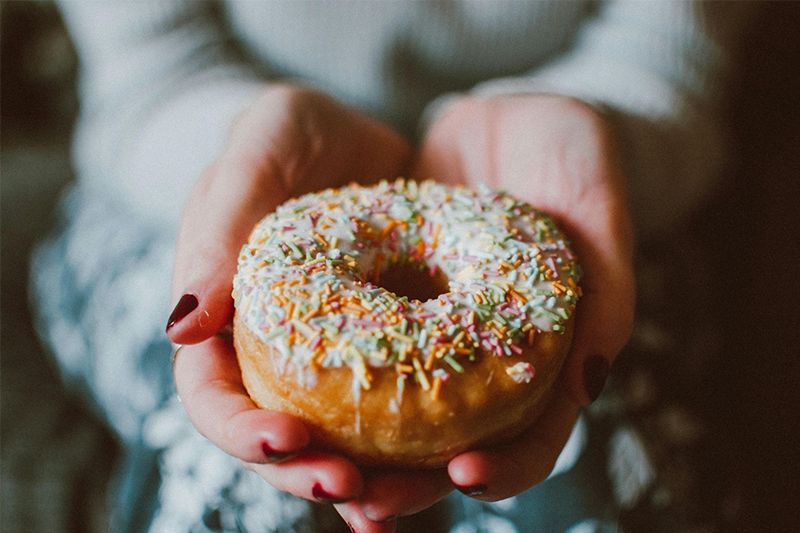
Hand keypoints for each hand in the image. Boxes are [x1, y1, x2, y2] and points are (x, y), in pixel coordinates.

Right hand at [166, 85, 410, 520]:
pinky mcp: (390, 354)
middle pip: (276, 436)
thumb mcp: (258, 153)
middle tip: (351, 485)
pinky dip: (414, 448)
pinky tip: (447, 467)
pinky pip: (399, 412)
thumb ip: (219, 227)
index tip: (285, 437)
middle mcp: (276, 352)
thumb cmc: (293, 134)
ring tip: (394, 503)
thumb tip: (179, 328)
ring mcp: (334, 361)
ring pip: (337, 440)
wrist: (358, 135)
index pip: (210, 394)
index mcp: (226, 318)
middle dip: (304, 470)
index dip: (238, 429)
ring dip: (363, 480)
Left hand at [350, 94, 635, 521]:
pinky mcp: (391, 302)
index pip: (533, 436)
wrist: (513, 115)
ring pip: (398, 416)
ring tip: (317, 467)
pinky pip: (359, 352)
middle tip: (365, 496)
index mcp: (545, 352)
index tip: (464, 475)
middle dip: (412, 480)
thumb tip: (587, 387)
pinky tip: (293, 402)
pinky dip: (331, 385)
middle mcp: (485, 356)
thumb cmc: (572, 155)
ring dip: (361, 451)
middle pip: (453, 445)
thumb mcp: (598, 204)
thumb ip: (609, 287)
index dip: (506, 467)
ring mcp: (435, 333)